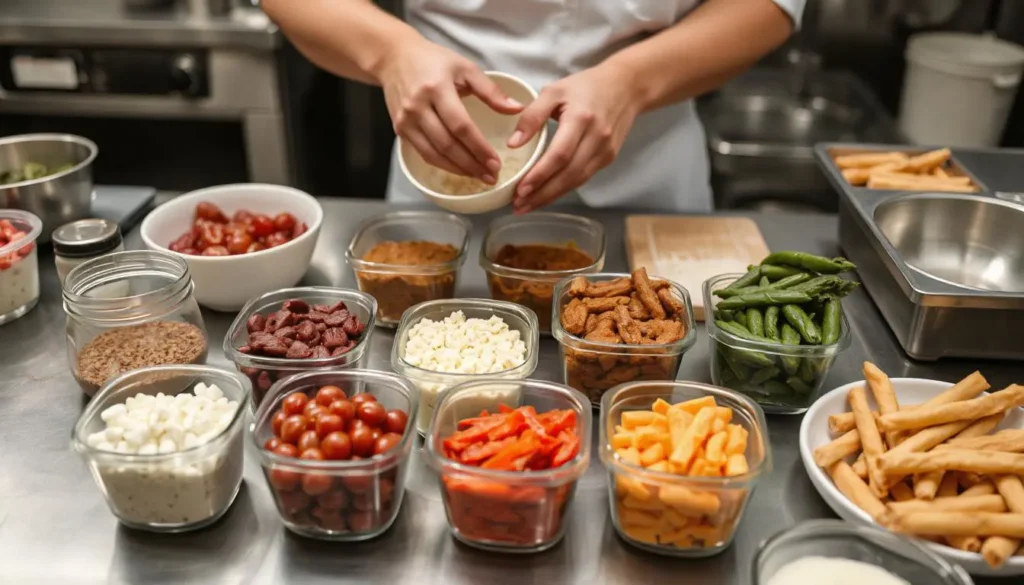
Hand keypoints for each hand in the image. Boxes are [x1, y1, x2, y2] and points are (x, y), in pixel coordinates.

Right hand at [378, 36, 523, 181]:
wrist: (394, 58)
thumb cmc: (433, 61)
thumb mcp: (465, 68)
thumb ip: (491, 90)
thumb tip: (517, 109)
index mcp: (436, 88)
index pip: (460, 126)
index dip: (479, 148)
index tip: (495, 163)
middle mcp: (418, 106)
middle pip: (447, 144)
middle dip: (471, 164)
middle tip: (491, 176)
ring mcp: (406, 120)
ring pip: (434, 154)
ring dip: (458, 170)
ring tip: (479, 177)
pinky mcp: (399, 129)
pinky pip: (423, 153)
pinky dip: (443, 164)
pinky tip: (459, 168)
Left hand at [509, 63, 641, 212]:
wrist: (626, 87)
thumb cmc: (586, 86)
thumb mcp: (554, 91)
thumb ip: (532, 116)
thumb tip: (513, 144)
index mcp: (581, 118)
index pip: (560, 154)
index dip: (540, 174)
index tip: (520, 189)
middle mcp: (596, 138)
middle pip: (569, 174)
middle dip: (542, 193)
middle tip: (519, 205)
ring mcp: (605, 151)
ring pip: (576, 181)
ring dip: (551, 196)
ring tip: (527, 205)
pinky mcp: (608, 158)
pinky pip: (583, 177)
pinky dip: (563, 189)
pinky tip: (546, 194)